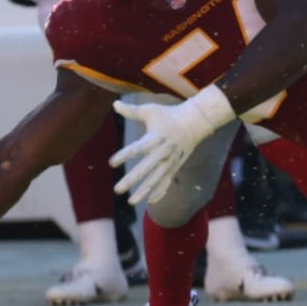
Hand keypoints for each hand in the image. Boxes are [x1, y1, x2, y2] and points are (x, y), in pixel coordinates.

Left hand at [110, 86, 235, 205]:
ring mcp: (170, 162)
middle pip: (145, 169)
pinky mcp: (175, 166)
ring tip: (130, 201)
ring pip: (156, 180)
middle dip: (131, 180)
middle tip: (117, 190)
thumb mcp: (151, 110)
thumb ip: (132, 111)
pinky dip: (160, 192)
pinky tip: (151, 202)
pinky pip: (167, 182)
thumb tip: (114, 103)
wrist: (195, 122)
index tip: (111, 162)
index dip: (124, 155)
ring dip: (143, 191)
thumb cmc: (169, 115)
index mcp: (155, 138)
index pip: (137, 148)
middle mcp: (162, 152)